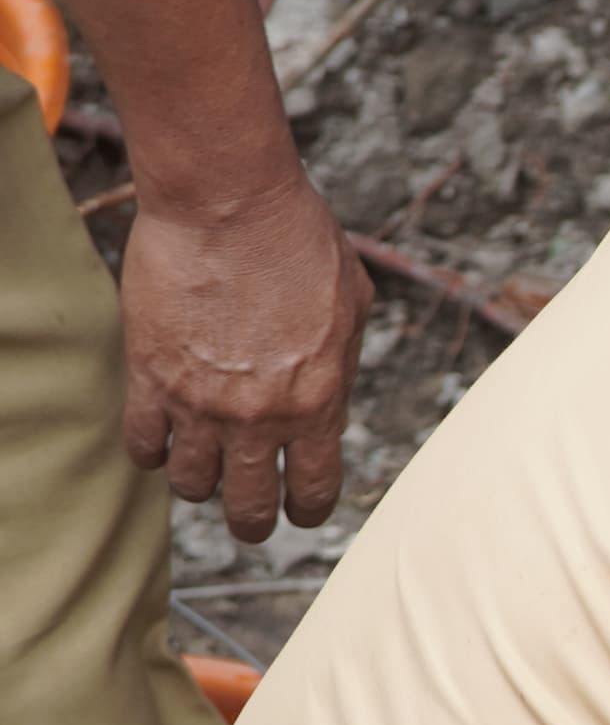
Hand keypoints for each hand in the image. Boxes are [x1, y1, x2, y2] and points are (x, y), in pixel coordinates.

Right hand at [121, 179, 371, 537]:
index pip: (315, 489)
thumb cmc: (300, 242)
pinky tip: (159, 443)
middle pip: (250, 504)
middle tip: (249, 520)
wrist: (228, 205)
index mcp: (319, 404)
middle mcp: (260, 416)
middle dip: (252, 520)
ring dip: (199, 484)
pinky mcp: (149, 375)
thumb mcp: (352, 306)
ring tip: (202, 474)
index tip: (300, 510)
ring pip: (192, 483)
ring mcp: (200, 401)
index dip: (307, 507)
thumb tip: (337, 383)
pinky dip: (151, 452)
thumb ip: (343, 360)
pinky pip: (142, 442)